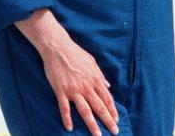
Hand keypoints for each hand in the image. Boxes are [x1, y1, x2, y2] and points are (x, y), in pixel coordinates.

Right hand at [15, 9, 118, 135]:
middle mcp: (86, 86)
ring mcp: (73, 89)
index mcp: (95, 79)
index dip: (112, 110)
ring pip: (85, 111)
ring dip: (92, 124)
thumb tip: (108, 86)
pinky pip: (64, 107)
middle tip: (114, 132)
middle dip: (108, 121)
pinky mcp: (61, 90)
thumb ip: (100, 75)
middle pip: (99, 107)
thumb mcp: (92, 62)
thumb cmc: (75, 53)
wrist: (57, 47)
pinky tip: (69, 128)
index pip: (107, 98)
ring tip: (97, 135)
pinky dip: (67, 118)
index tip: (116, 120)